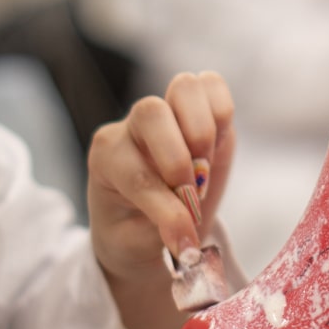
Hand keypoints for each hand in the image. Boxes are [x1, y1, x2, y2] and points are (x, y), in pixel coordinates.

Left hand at [88, 71, 234, 283]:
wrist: (142, 222)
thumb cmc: (134, 230)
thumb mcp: (138, 241)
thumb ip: (163, 233)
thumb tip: (189, 243)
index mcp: (106, 158)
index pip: (137, 172)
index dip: (167, 210)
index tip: (185, 244)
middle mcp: (131, 128)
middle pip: (151, 111)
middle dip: (180, 158)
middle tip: (194, 194)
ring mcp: (165, 112)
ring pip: (184, 87)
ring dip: (204, 130)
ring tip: (206, 166)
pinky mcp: (196, 108)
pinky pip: (212, 85)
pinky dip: (221, 112)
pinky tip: (216, 148)